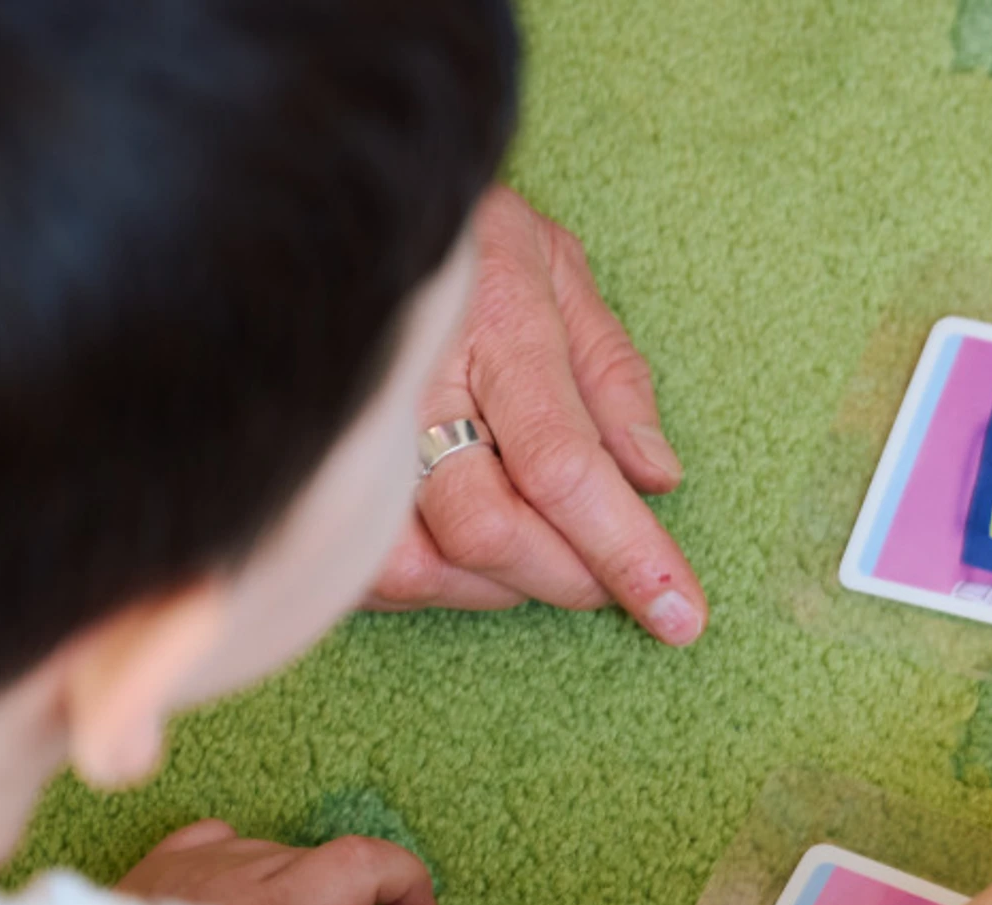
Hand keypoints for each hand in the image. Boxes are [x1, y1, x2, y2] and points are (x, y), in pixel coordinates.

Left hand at [116, 822, 436, 904]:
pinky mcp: (156, 867)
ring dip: (294, 891)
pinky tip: (237, 900)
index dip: (406, 880)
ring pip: (274, 856)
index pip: (365, 862)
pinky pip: (220, 843)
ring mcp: (194, 866)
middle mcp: (240, 875)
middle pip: (325, 864)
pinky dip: (243, 866)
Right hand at [369, 185, 706, 645]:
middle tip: (611, 577)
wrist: (330, 202)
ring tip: (540, 549)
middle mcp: (413, 382)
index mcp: (494, 322)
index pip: (564, 465)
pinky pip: (372, 571)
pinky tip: (475, 551)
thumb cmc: (465, 241)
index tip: (680, 614)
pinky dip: (442, 583)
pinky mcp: (311, 470)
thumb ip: (613, 374)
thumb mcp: (559, 272)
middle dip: (569, 578)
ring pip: (425, 565)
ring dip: (503, 585)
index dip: (626, 551)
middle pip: (490, 531)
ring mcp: (348, 428)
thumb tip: (657, 477)